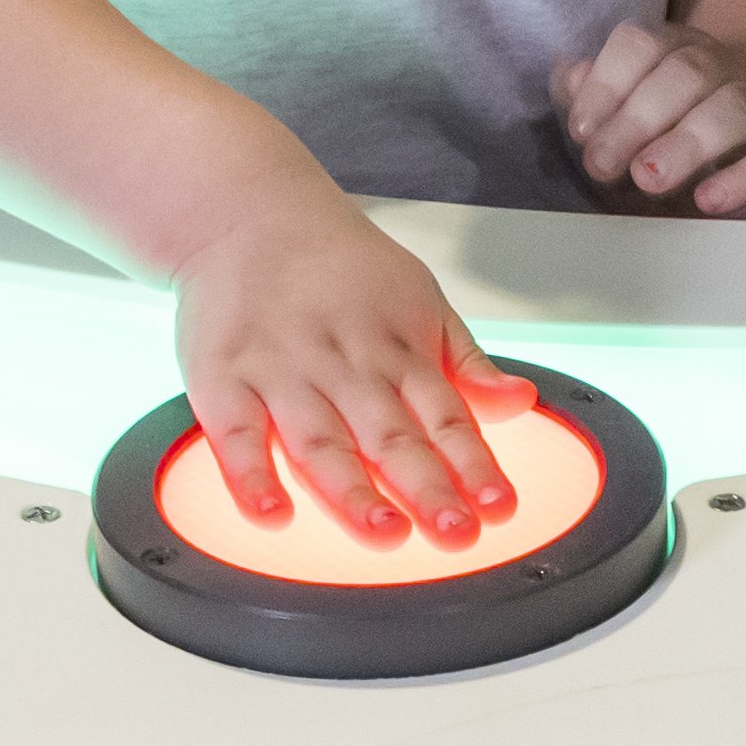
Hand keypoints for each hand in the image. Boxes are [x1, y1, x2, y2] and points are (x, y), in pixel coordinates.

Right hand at [178, 200, 539, 543]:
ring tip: (384, 531)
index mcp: (398, 351)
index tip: (499, 508)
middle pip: (390, 437)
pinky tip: (270, 514)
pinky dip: (250, 476)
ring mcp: (283, 374)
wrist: (249, 210)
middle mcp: (345, 366)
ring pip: (321, 442)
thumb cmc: (341, 269)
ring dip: (352, 491)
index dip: (474, 465)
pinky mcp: (222, 379)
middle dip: (426, 488)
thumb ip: (468, 364)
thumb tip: (523, 401)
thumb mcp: (421, 302)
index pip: (446, 417)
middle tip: (455, 535)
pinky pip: (236, 434)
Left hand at [550, 16, 745, 212]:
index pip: (640, 44)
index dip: (606, 84)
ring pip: (733, 108)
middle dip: (637, 119)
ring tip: (648, 178)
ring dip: (686, 143)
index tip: (581, 131)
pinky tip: (706, 200)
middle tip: (601, 165)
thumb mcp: (614, 116)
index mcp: (670, 49)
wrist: (725, 157)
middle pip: (685, 74)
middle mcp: (716, 68)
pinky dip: (742, 179)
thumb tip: (570, 75)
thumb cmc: (654, 136)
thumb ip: (587, 95)